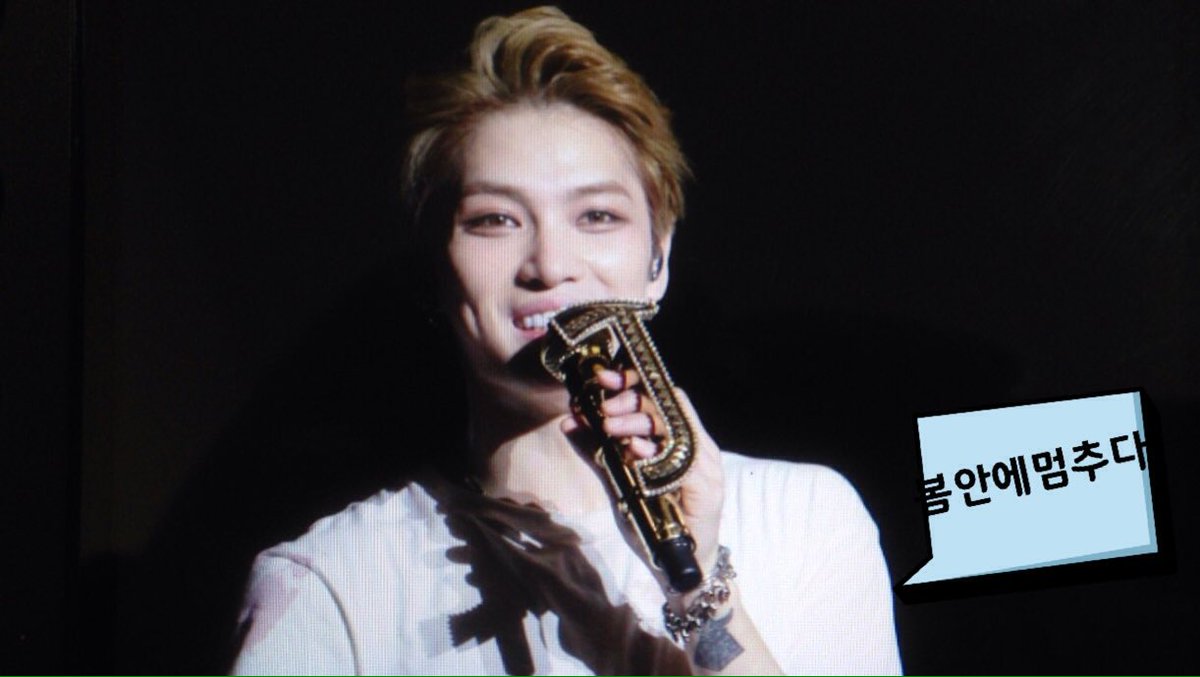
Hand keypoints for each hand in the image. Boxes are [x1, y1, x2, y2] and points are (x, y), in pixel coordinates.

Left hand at [560, 368, 725, 576]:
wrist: (682, 566)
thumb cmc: (655, 522)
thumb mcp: (618, 481)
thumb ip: (597, 451)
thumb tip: (569, 421)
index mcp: (677, 437)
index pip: (660, 395)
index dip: (632, 381)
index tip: (602, 378)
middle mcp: (695, 444)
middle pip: (667, 403)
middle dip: (631, 399)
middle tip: (602, 406)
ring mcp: (705, 464)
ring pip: (675, 425)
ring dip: (639, 422)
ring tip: (609, 427)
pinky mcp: (706, 486)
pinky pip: (683, 459)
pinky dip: (656, 452)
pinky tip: (635, 452)